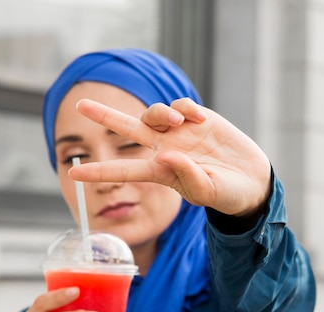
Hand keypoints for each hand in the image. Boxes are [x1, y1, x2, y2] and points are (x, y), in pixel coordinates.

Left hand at [69, 97, 271, 216]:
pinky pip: (182, 105)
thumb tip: (167, 154)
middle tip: (81, 106)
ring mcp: (179, 133)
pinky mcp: (197, 119)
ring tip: (177, 121)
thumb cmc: (225, 194)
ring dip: (160, 112)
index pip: (123, 170)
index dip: (98, 171)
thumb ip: (188, 176)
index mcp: (160, 173)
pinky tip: (202, 121)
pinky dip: (187, 108)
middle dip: (105, 116)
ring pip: (153, 112)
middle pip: (128, 129)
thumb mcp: (207, 192)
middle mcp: (164, 150)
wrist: (250, 181)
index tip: (73, 172)